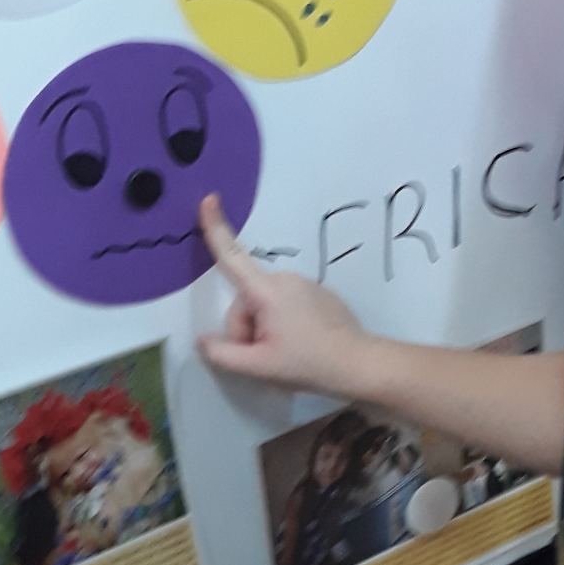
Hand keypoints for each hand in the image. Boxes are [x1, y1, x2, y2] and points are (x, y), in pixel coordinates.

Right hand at [196, 195, 370, 394]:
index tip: (209, 198)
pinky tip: (303, 344)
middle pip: (246, 302)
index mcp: (267, 291)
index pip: (232, 256)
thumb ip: (222, 353)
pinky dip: (285, 324)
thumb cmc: (308, 363)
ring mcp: (306, 284)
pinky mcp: (321, 294)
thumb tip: (203, 340)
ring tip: (289, 352)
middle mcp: (286, 279)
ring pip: (266, 306)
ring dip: (267, 328)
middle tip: (268, 355)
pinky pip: (287, 306)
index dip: (215, 228)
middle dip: (248, 329)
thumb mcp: (258, 366)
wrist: (359, 364)